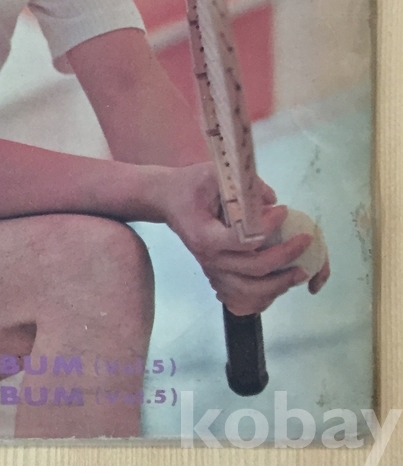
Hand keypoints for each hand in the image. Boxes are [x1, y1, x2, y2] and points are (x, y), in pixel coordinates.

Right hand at [159, 163, 317, 315]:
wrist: (165, 199)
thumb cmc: (188, 185)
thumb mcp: (211, 174)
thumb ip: (243, 185)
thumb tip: (273, 200)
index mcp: (205, 235)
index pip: (243, 239)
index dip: (268, 228)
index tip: (284, 211)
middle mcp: (209, 258)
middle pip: (253, 269)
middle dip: (284, 257)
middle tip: (305, 242)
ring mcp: (212, 269)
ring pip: (252, 289)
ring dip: (280, 283)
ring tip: (301, 271)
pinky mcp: (216, 273)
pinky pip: (243, 296)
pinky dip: (265, 296)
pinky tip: (281, 284)